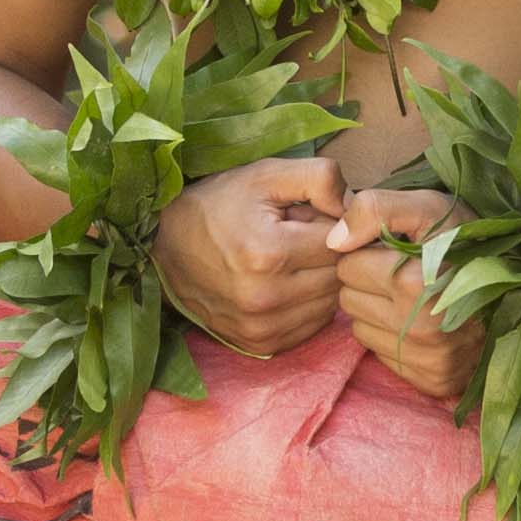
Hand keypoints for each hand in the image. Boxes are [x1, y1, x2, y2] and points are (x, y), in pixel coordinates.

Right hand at [155, 156, 349, 357]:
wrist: (165, 246)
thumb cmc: (219, 205)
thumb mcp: (265, 175)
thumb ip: (319, 178)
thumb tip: (355, 207)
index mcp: (270, 254)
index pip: (341, 243)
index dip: (334, 225)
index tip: (311, 216)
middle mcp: (267, 298)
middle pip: (338, 276)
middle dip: (329, 252)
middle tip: (301, 236)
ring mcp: (262, 327)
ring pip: (330, 303)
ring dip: (321, 280)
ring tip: (292, 259)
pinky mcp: (260, 345)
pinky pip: (312, 325)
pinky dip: (309, 304)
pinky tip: (287, 284)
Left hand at [331, 184, 471, 403]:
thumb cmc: (473, 244)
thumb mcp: (430, 207)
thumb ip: (376, 209)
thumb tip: (334, 241)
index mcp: (414, 280)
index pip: (347, 264)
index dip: (367, 252)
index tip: (395, 251)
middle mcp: (419, 325)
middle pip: (348, 298)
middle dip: (368, 283)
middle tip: (403, 273)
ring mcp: (427, 358)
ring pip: (360, 328)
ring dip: (378, 311)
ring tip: (413, 299)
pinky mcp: (433, 380)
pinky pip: (380, 355)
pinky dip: (393, 338)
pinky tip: (420, 324)